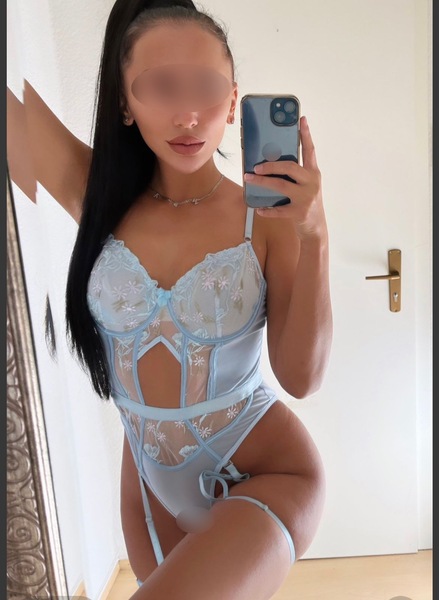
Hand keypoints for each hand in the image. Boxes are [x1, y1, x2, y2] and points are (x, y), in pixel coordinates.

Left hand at [243, 116, 326, 240]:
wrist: (315, 228)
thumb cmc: (306, 202)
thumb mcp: (304, 185)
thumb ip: (293, 174)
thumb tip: (269, 162)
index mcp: (313, 173)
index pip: (310, 150)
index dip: (305, 134)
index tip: (301, 119)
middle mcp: (311, 182)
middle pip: (290, 167)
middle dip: (271, 165)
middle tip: (256, 166)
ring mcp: (306, 197)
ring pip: (281, 185)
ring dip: (262, 182)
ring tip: (249, 179)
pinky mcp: (299, 212)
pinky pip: (279, 210)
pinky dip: (267, 209)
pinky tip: (259, 208)